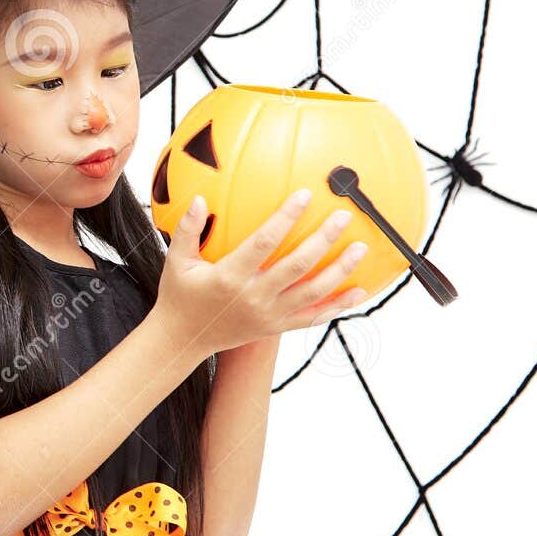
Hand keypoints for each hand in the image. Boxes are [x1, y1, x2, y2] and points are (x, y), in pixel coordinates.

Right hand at [153, 189, 368, 358]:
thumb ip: (187, 229)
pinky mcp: (276, 327)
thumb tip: (198, 200)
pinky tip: (360, 291)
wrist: (184, 339)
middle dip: (323, 240)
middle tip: (344, 217)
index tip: (304, 196)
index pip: (264, 243)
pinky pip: (312, 317)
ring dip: (340, 271)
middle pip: (297, 266)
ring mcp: (268, 315)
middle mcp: (253, 297)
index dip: (286, 218)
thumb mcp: (176, 261)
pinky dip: (338, 305)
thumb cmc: (180, 295)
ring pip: (312, 292)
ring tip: (360, 249)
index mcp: (229, 276)